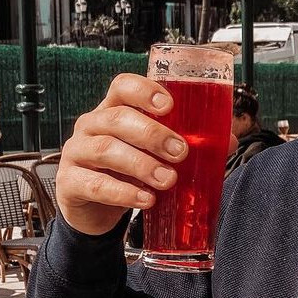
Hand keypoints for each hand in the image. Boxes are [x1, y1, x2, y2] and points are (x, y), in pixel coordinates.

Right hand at [56, 74, 186, 236]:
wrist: (93, 211)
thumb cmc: (126, 172)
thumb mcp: (152, 155)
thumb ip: (184, 145)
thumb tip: (227, 142)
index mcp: (112, 110)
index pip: (122, 86)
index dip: (144, 91)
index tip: (169, 105)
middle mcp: (90, 126)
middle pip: (116, 118)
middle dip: (152, 134)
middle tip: (180, 152)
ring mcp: (76, 153)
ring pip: (105, 150)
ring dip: (141, 164)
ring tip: (168, 180)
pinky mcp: (70, 183)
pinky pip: (96, 185)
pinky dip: (124, 192)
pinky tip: (147, 200)